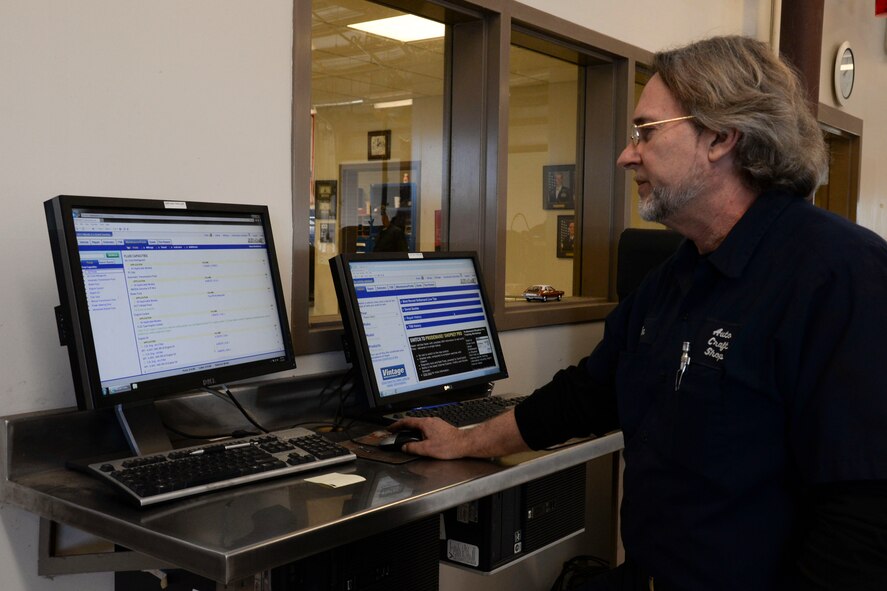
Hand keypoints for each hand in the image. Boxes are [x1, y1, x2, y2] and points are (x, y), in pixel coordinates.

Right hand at [390, 410, 529, 459]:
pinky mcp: (441, 428)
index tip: (390, 428)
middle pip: (413, 422)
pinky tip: (422, 439)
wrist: (465, 444)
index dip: (396, 425)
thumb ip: (413, 448)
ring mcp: (437, 423)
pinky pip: (427, 428)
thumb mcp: (427, 449)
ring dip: (412, 430)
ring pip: (420, 425)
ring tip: (407, 437)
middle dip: (403, 427)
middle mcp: (431, 421)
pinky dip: (420, 432)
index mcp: (425, 424)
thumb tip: (405, 447)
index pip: (407, 421)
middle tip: (396, 433)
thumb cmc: (449, 446)